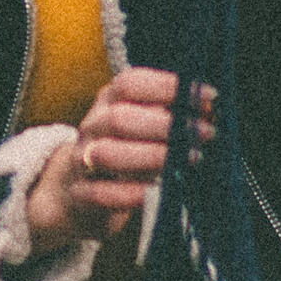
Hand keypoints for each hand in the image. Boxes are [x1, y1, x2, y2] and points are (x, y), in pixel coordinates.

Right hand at [24, 67, 213, 254]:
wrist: (71, 192)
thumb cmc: (122, 154)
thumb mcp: (139, 129)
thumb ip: (168, 117)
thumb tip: (209, 110)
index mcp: (107, 103)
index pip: (130, 84)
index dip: (169, 87)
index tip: (208, 97)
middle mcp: (92, 128)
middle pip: (120, 118)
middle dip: (166, 125)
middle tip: (205, 133)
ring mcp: (81, 162)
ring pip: (108, 154)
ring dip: (153, 156)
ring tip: (189, 159)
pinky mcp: (80, 195)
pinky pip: (102, 194)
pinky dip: (132, 193)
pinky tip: (159, 192)